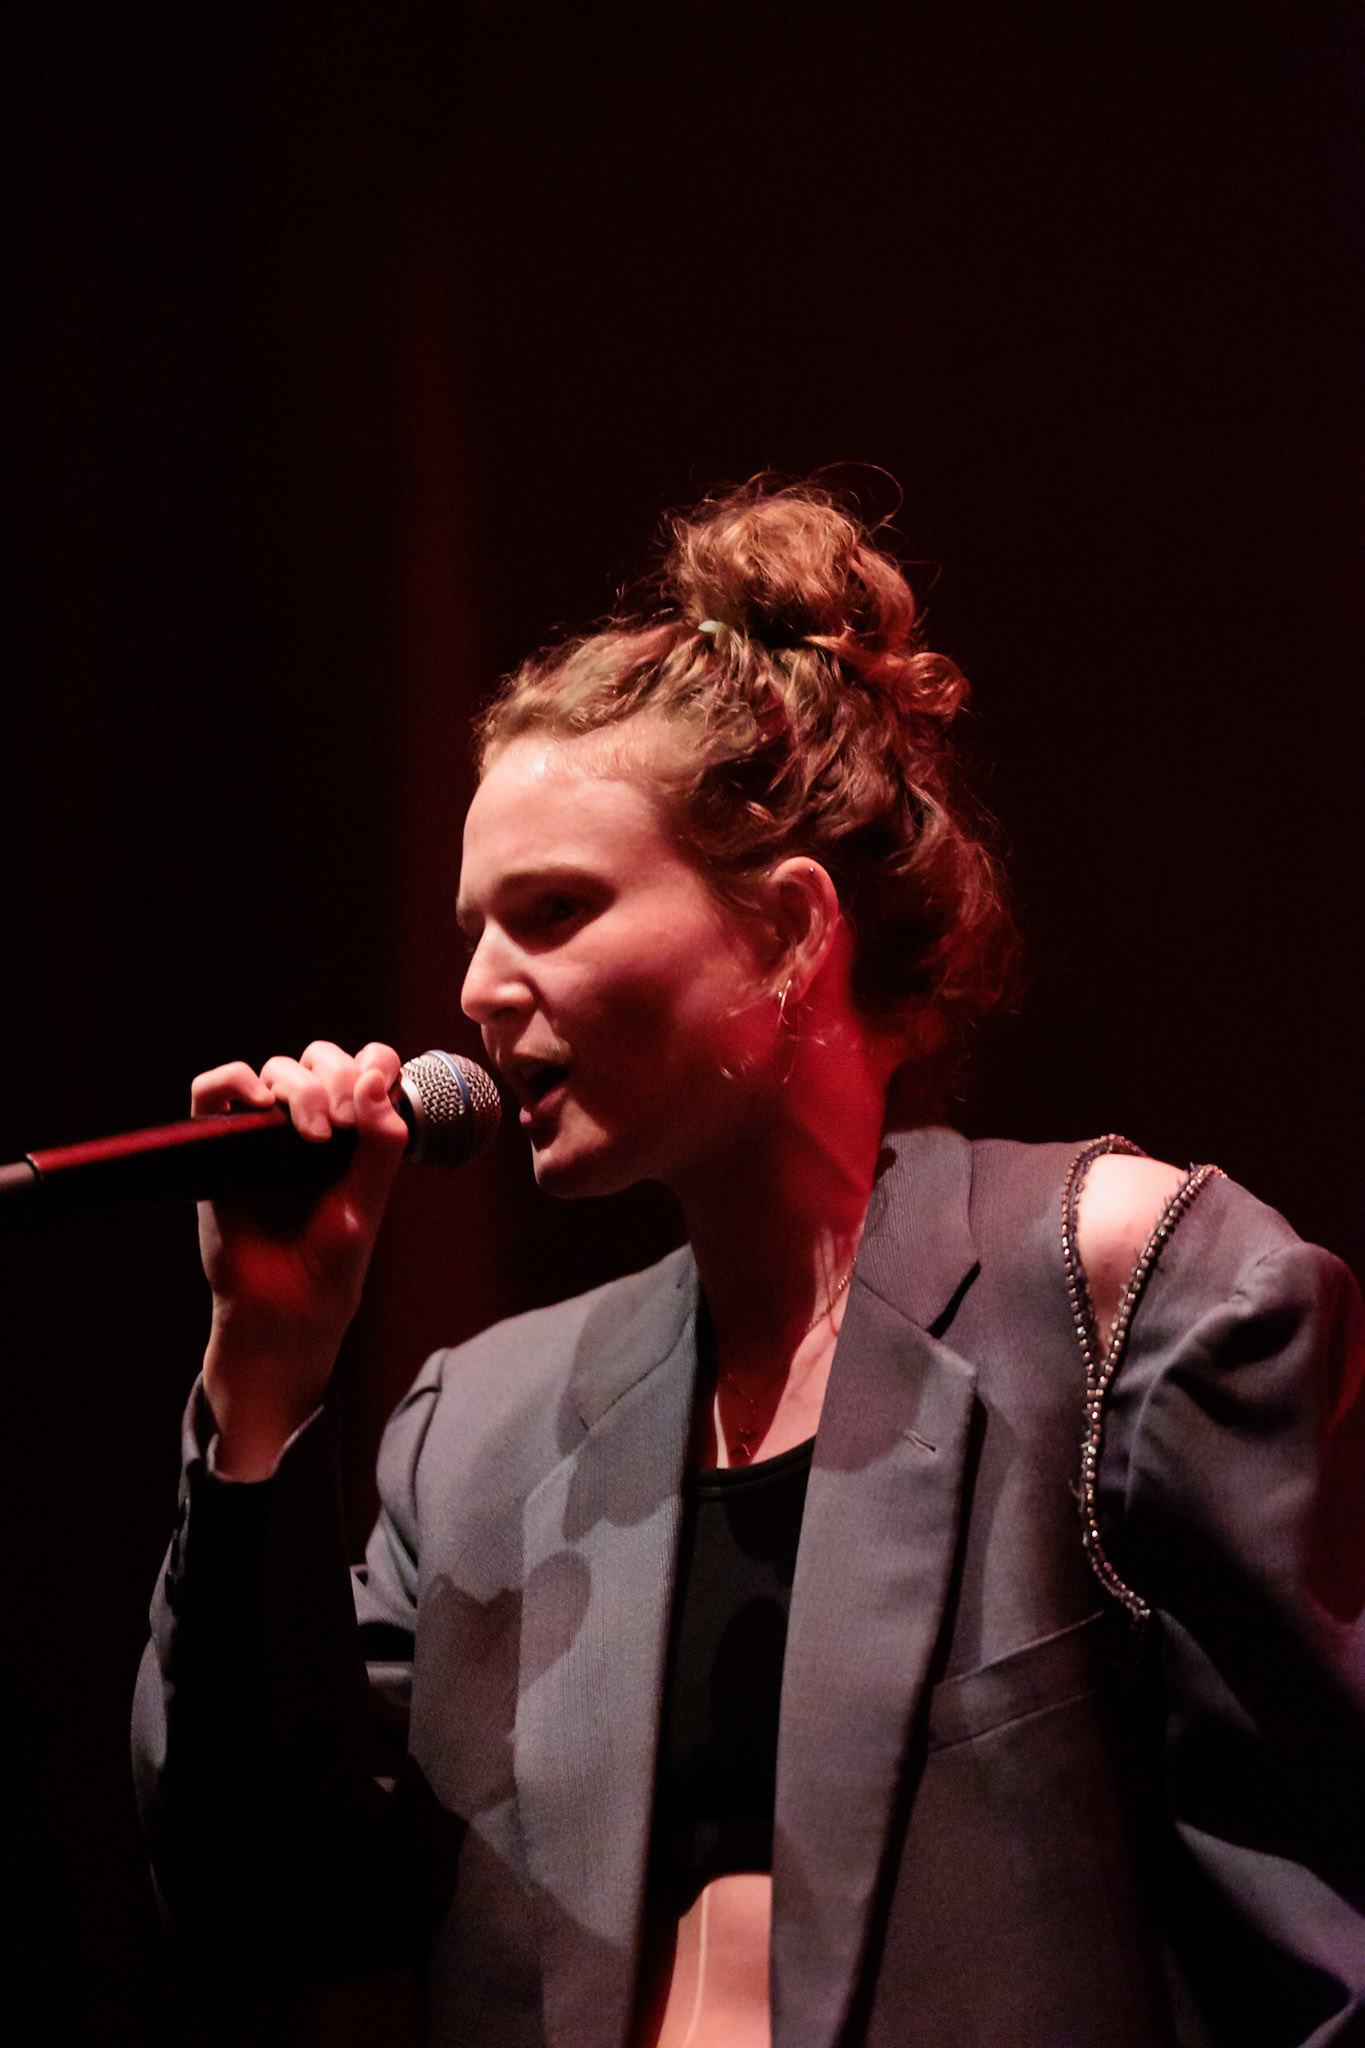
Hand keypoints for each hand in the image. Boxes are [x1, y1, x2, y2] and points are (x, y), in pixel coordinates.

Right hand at [191, 1040, 407, 1478]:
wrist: (285, 1307)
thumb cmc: (331, 1259)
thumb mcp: (370, 1197)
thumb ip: (382, 1140)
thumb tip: (376, 1077)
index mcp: (350, 1128)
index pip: (363, 1065)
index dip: (374, 1061)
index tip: (383, 1084)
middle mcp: (306, 1121)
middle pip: (319, 1057)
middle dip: (338, 1077)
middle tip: (344, 1124)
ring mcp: (261, 1130)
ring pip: (276, 1068)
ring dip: (303, 1089)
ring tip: (316, 1136)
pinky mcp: (218, 1143)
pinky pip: (213, 1089)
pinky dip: (234, 1080)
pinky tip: (264, 1107)